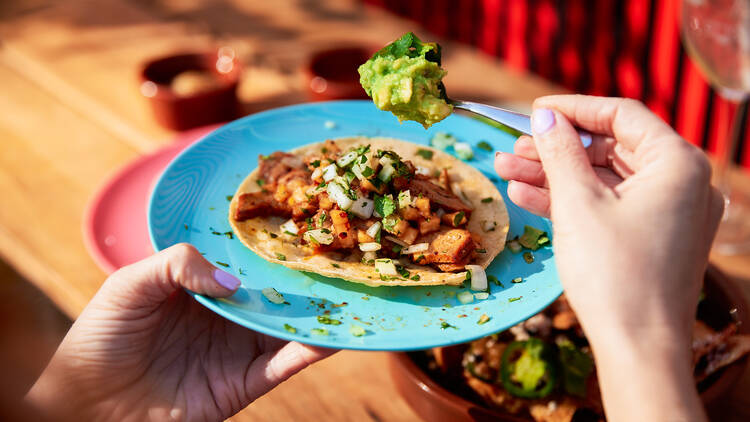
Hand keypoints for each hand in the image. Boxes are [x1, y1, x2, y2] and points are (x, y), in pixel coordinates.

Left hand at [26, 244, 334, 420]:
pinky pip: (282, 365)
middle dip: (306, 278)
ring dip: (319, 313)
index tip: (302, 228)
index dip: (271, 249)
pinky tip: (332, 334)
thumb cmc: (99, 339)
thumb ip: (178, 266)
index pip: (246, 264)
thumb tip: (235, 282)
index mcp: (201, 288)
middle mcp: (226, 316)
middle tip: (340, 257)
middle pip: (275, 294)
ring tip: (351, 293)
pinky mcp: (242, 384)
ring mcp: (236, 349)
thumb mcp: (128, 284)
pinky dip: (310, 351)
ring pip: (288, 328)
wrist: (84, 406)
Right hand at [495, 95, 722, 421]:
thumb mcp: (579, 204)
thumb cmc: (615, 274)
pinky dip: (571, 201)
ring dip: (554, 175)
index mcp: (678, 164)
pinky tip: (526, 195)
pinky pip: (608, 206)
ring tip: (505, 170)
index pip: (622, 116)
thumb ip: (560, 153)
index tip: (534, 110)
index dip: (574, 109)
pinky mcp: (651, 238)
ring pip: (604, 179)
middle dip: (555, 149)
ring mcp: (667, 213)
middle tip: (512, 148)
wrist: (638, 348)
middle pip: (610, 148)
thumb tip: (544, 118)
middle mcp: (681, 184)